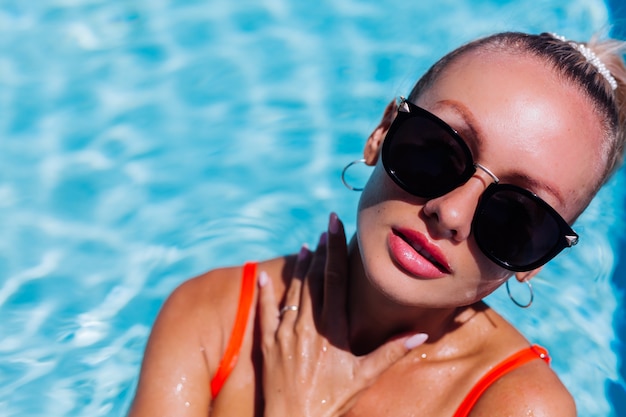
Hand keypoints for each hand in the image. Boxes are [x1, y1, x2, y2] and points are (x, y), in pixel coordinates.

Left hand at [257, 213, 427, 416]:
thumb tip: (420, 334)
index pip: (335, 278)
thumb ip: (391, 352)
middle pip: (314, 277)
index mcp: (333, 327)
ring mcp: (285, 332)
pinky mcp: (268, 342)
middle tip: (325, 227)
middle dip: (321, 250)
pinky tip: (264, 275)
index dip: (335, 250)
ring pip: (293, 290)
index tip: (336, 226)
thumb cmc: (332, 401)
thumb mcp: (364, 377)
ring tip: (306, 246)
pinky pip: (265, 311)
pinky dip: (264, 291)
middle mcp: (307, 324)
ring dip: (300, 266)